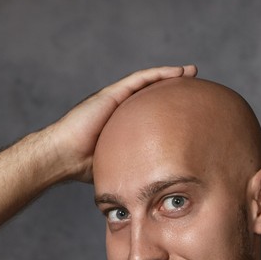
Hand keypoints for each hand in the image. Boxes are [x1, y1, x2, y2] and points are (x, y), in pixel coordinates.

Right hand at [42, 65, 197, 181]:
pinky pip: (141, 79)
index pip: (152, 110)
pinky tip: (178, 72)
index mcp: (124, 122)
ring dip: (171, 74)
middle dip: (175, 86)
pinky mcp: (113, 93)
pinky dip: (160, 73)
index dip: (170, 105)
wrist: (64, 157)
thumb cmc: (85, 166)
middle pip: (153, 92)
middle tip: (196, 84)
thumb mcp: (121, 165)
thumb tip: (154, 187)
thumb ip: (136, 167)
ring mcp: (116, 97)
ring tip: (192, 72)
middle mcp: (121, 106)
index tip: (190, 106)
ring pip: (149, 81)